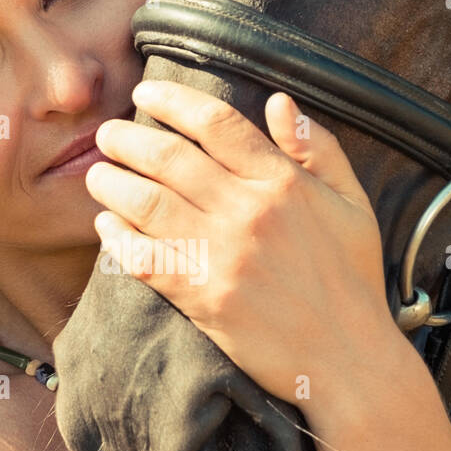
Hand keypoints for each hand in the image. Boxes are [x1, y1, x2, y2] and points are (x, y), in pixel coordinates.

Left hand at [86, 80, 397, 409]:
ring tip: (97, 176)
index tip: (145, 92)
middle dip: (126, 138)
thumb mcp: (353, 204)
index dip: (172, 100)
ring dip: (111, 183)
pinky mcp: (203, 297)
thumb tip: (280, 102)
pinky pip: (144, 257)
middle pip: (168, 156)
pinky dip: (117, 237)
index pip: (216, 121)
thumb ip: (319, 149)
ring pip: (146, 202)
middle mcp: (249, 211)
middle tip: (106, 135)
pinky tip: (105, 227)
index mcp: (283, 181)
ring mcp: (223, 254)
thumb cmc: (352, 280)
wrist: (348, 358)